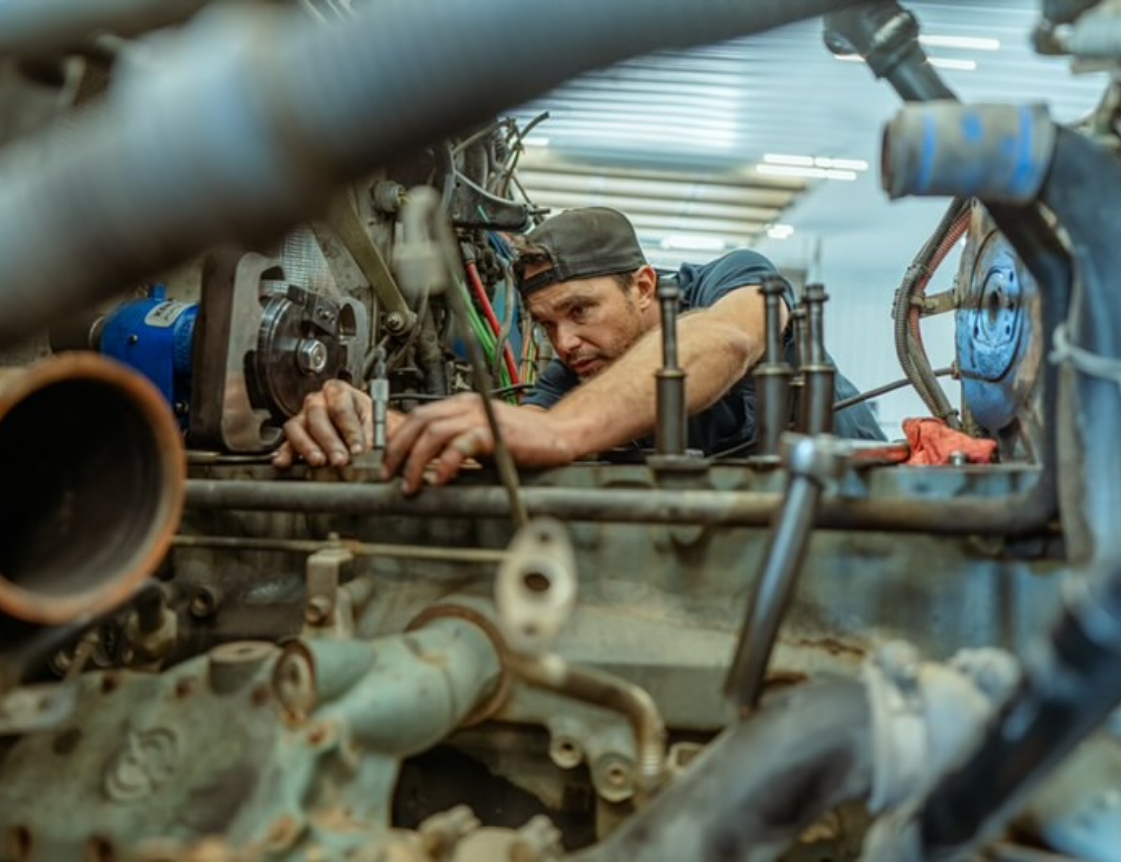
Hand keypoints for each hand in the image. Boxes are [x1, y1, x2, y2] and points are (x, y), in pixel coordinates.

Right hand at [274, 380, 399, 467]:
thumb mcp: (382, 427)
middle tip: (340, 460)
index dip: (350, 430)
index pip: (341, 407)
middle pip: (318, 416)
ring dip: (308, 446)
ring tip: (319, 462)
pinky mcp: (296, 437)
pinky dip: (285, 453)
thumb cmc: (376, 428)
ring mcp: (304, 418)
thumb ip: (376, 438)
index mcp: (341, 392)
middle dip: (330, 441)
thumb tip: (369, 453)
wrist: (372, 438)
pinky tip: (286, 462)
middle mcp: (319, 402)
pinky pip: (286, 443)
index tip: (358, 449)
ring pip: (298, 428)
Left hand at [385, 393, 578, 492]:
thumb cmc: (523, 441)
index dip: (398, 440)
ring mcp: (481, 417)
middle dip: (399, 450)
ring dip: (417, 461)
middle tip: (390, 475)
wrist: (558, 436)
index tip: (389, 464)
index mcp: (462, 405)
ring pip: (434, 432)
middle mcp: (468, 406)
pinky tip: (442, 479)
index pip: (418, 416)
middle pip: (420, 421)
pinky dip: (447, 462)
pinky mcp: (495, 432)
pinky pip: (462, 443)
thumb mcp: (481, 440)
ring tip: (412, 484)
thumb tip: (427, 468)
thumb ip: (456, 445)